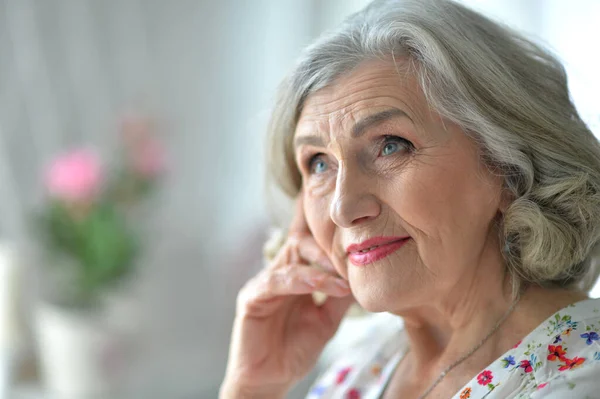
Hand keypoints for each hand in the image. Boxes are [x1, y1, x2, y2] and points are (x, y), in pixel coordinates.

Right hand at [220, 194, 353, 397]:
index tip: (348, 213)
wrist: (270, 380)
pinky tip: (323, 285)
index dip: (323, 228)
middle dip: (328, 243)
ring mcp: (264, 283)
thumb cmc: (295, 348)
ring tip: (343, 274)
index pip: (310, 243)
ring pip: (292, 258)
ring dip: (320, 263)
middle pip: (302, 242)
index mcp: (295, 274)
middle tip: (353, 246)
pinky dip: (302, 280)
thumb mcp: (327, 319)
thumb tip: (361, 274)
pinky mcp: (251, 298)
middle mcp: (279, 272)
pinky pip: (276, 281)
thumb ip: (339, 295)